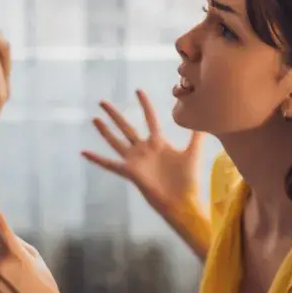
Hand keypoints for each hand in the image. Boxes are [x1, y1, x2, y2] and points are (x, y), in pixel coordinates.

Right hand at [83, 90, 204, 223]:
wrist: (183, 202)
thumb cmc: (189, 180)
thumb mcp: (193, 152)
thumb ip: (197, 135)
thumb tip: (207, 115)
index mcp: (158, 144)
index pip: (149, 119)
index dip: (145, 104)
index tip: (138, 90)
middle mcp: (144, 150)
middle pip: (127, 127)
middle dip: (115, 114)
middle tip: (103, 101)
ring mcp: (136, 161)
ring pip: (116, 141)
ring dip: (105, 131)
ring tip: (94, 119)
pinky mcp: (131, 172)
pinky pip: (110, 164)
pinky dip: (97, 159)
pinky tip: (84, 152)